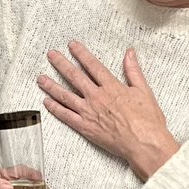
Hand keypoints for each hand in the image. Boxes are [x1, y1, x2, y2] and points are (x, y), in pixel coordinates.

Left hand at [38, 41, 179, 179]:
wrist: (144, 143)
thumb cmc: (147, 120)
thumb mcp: (144, 90)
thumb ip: (133, 71)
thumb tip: (130, 53)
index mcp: (111, 87)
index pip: (92, 65)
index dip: (81, 54)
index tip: (72, 45)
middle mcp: (97, 97)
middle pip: (74, 76)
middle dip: (61, 64)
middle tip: (51, 55)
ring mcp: (89, 112)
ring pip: (65, 95)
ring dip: (52, 85)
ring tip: (41, 78)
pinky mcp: (85, 127)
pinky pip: (66, 116)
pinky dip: (55, 108)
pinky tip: (46, 102)